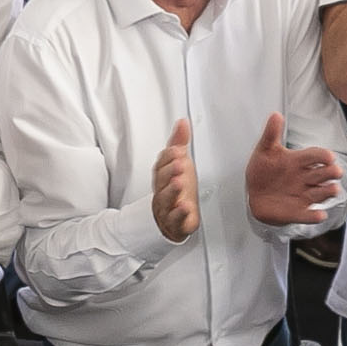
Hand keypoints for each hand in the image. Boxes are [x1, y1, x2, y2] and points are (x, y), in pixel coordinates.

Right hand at [152, 119, 200, 241]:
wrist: (175, 219)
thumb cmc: (177, 190)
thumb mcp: (180, 163)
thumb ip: (180, 143)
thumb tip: (182, 122)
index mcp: (163, 176)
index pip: (162, 164)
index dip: (169, 156)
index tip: (179, 150)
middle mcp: (162, 190)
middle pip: (161, 180)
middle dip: (170, 171)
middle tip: (180, 163)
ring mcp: (167, 207)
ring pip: (165, 198)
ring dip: (172, 190)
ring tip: (180, 183)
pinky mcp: (175, 222)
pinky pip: (174, 219)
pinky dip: (179, 214)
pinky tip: (185, 207)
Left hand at [245, 112, 343, 225]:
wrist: (254, 194)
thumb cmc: (263, 171)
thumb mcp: (264, 150)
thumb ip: (271, 133)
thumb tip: (276, 115)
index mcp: (299, 161)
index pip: (316, 155)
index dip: (323, 156)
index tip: (328, 156)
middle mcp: (305, 178)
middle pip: (324, 174)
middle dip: (331, 173)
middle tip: (335, 172)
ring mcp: (303, 194)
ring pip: (321, 193)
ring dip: (328, 191)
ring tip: (333, 189)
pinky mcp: (298, 211)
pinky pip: (308, 214)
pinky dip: (314, 215)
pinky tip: (319, 215)